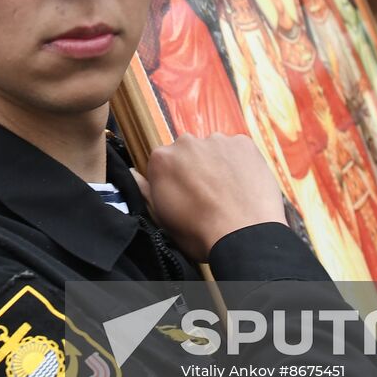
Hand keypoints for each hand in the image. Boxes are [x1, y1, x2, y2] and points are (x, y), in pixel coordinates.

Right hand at [142, 134, 285, 261]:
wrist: (244, 236)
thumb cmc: (199, 232)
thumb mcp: (162, 218)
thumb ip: (145, 190)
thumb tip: (132, 173)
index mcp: (161, 159)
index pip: (163, 162)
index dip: (173, 180)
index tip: (183, 195)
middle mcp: (186, 142)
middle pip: (188, 152)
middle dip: (195, 168)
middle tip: (207, 195)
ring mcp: (217, 140)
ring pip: (213, 149)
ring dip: (217, 164)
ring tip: (228, 192)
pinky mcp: (244, 143)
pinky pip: (237, 149)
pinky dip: (239, 163)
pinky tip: (243, 185)